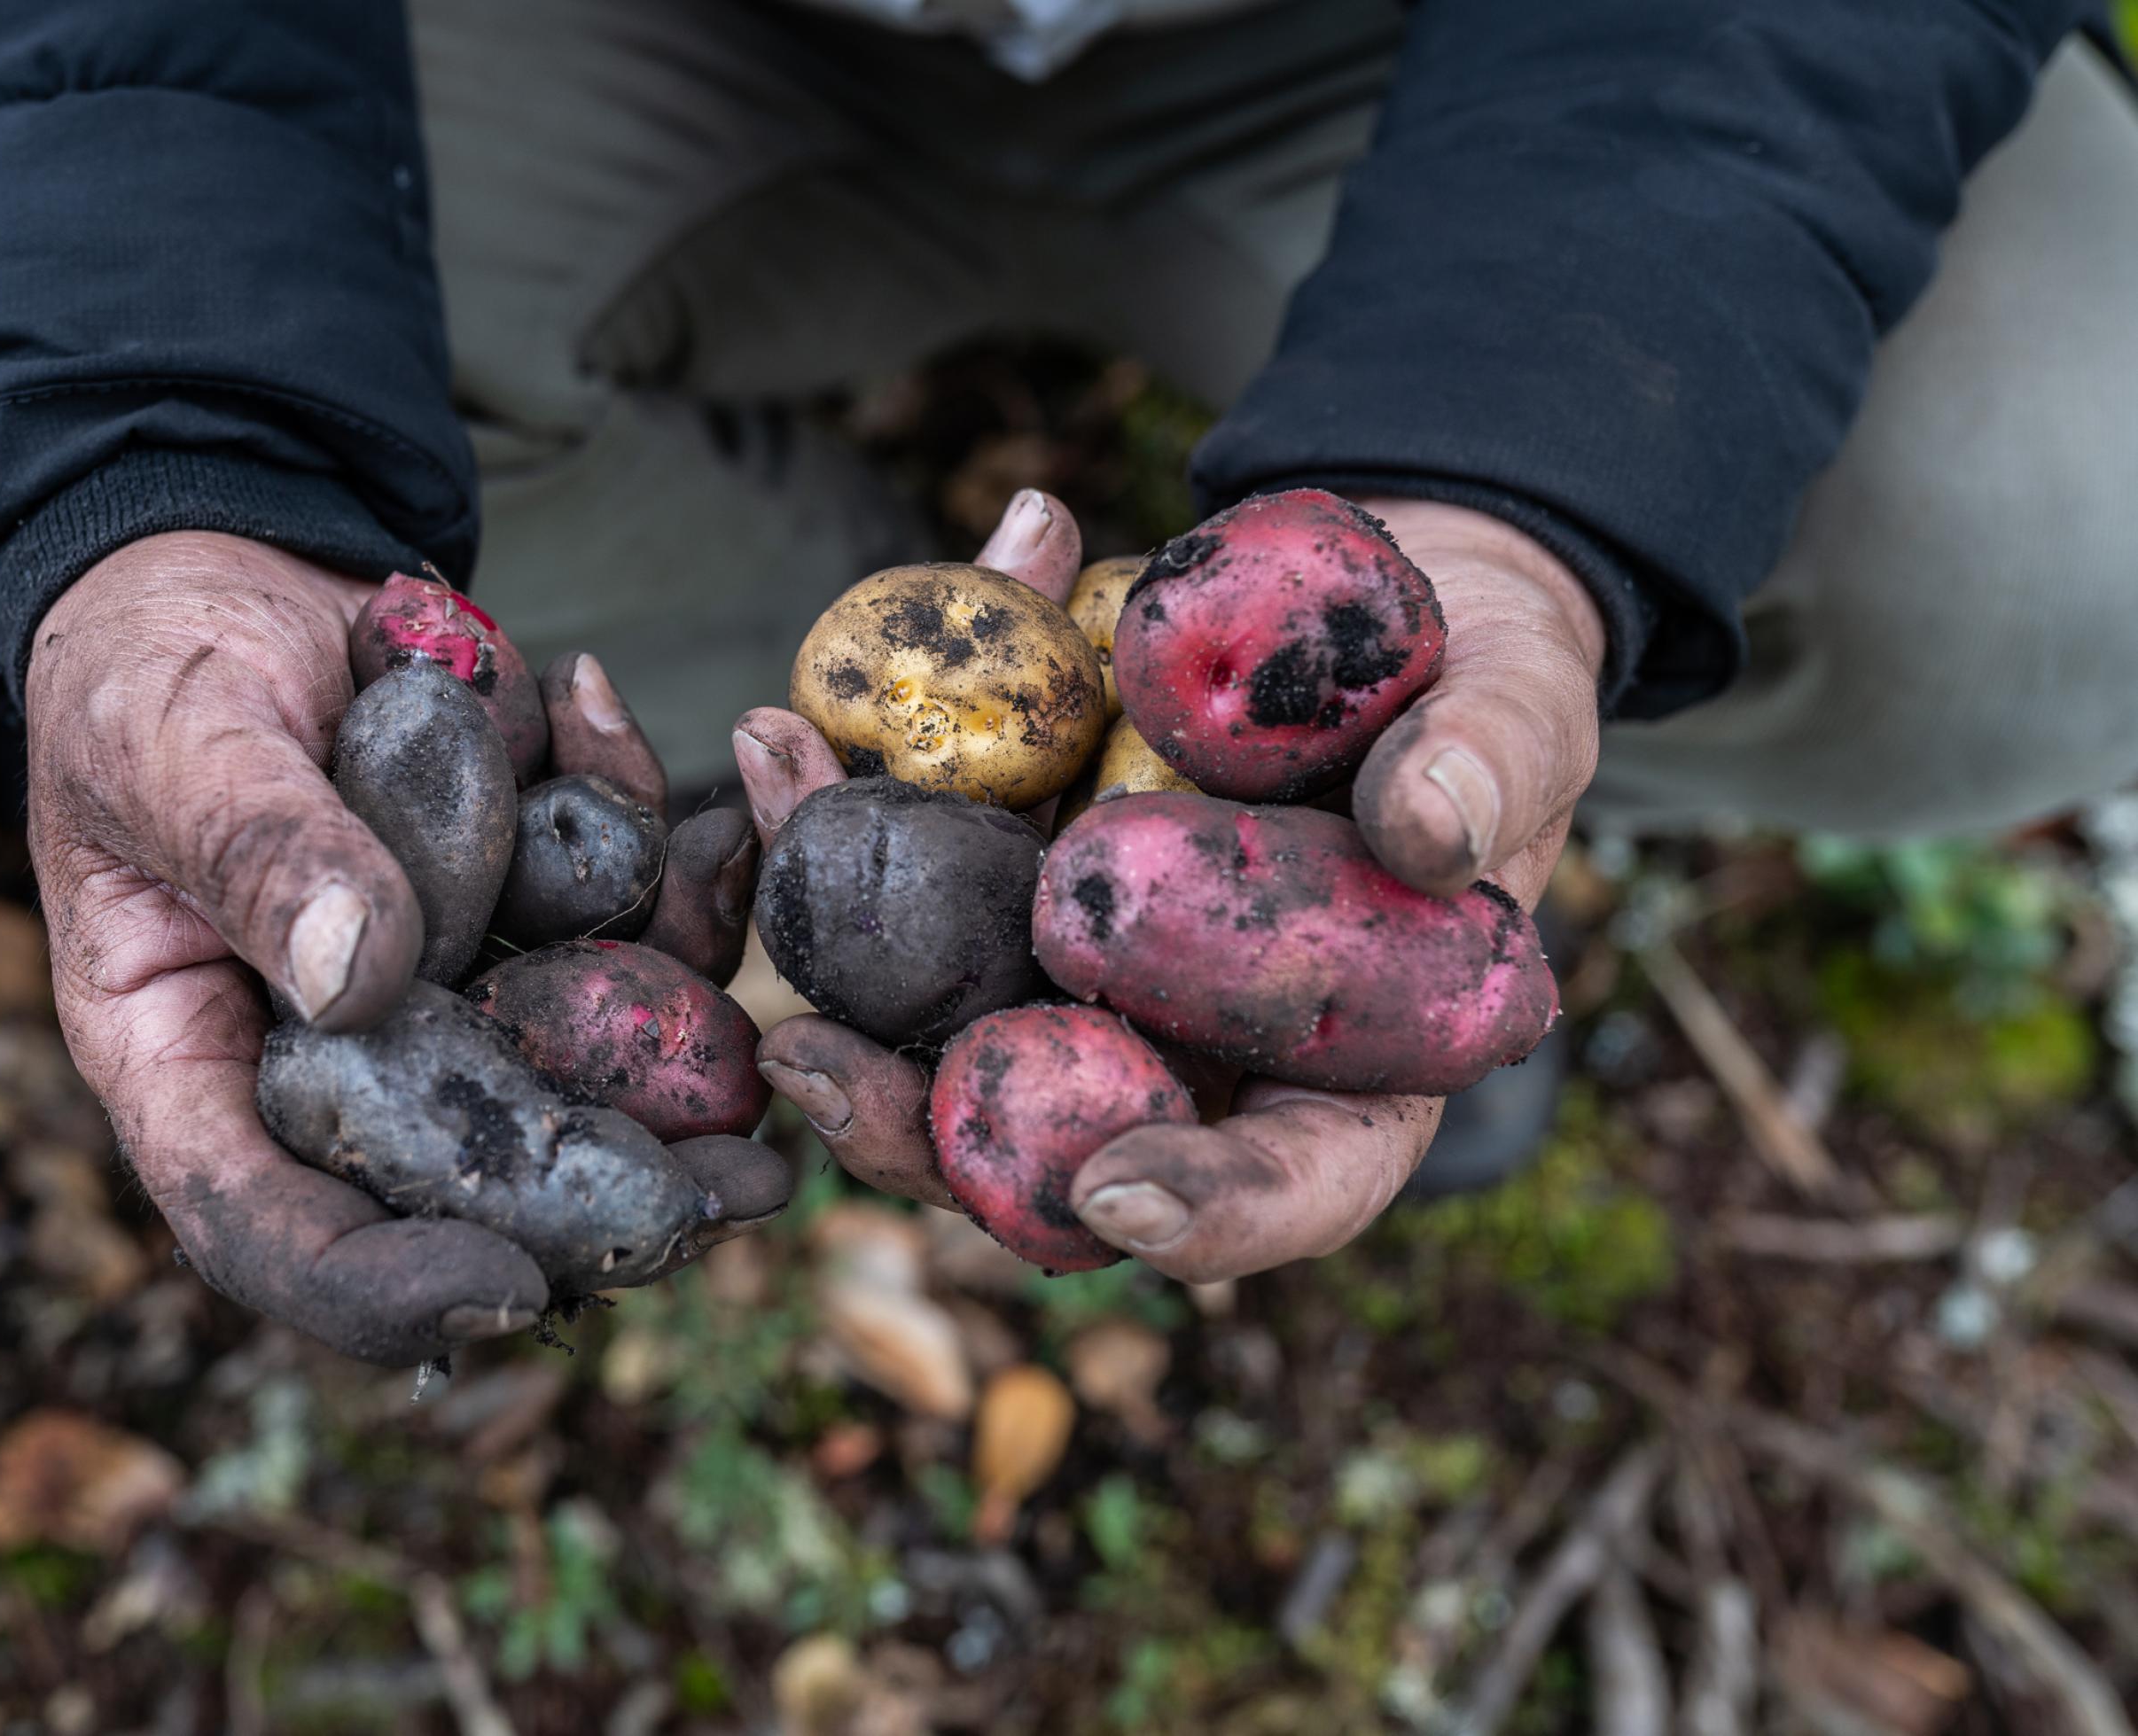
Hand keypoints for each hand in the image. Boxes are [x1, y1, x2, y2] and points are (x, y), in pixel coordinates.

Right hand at [26, 532, 787, 1363]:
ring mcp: (443, 998)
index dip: (378, 1286)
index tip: (502, 1285)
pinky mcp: (523, 923)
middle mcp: (333, 1062)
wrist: (235, 582)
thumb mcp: (171, 743)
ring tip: (753, 964)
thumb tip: (357, 979)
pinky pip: (622, 929)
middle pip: (466, 1187)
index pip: (269, 1226)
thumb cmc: (147, 671)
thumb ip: (256, 849)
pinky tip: (708, 805)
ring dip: (684, 1027)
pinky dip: (673, 869)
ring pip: (579, 1064)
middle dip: (613, 1202)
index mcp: (194, 1067)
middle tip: (740, 1192)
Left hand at [739, 494, 1603, 1279]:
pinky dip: (849, 799)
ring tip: (769, 823)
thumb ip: (1492, 767)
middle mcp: (1189, 1053)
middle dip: (916, 1124)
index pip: (1291, 1189)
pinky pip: (914, 874)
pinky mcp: (1015, 878)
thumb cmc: (1488, 694)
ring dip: (833, 937)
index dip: (1209, 1215)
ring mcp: (1086, 974)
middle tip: (814, 1065)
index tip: (1119, 1193)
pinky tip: (790, 719)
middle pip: (1053, 1145)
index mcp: (1344, 1075)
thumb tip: (1429, 831)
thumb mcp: (1525, 716)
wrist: (1400, 601)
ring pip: (941, 1015)